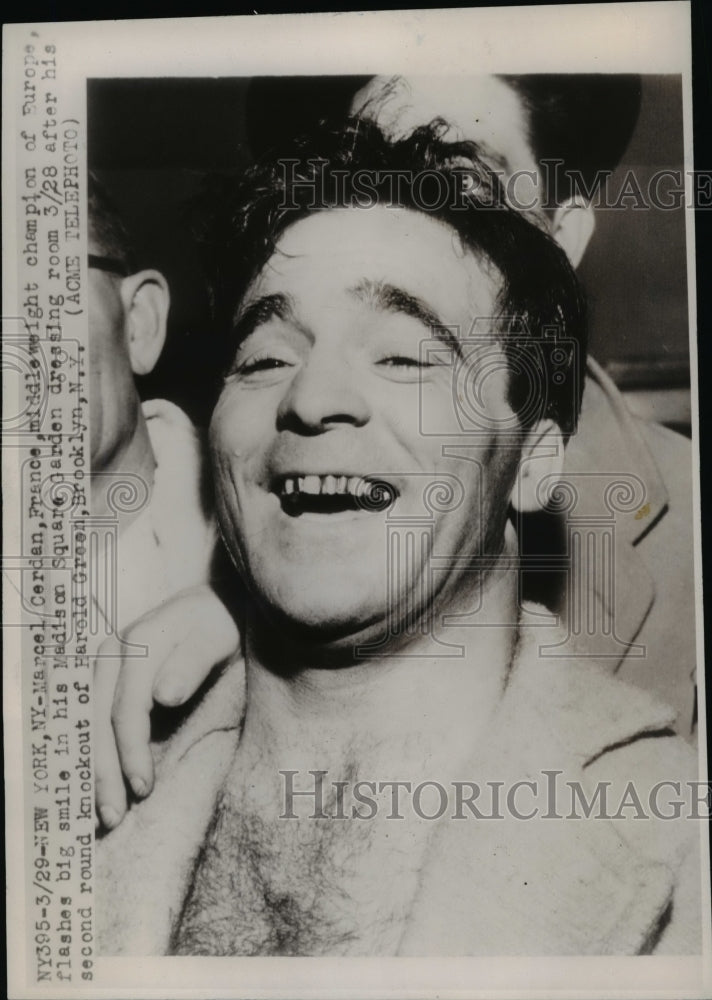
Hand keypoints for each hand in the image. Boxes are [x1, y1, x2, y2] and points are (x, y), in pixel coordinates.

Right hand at [94, 585, 239, 830]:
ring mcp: (103, 663)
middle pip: (98, 719)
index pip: (126, 707)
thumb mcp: (216, 637)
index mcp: (139, 643)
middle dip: (104, 770)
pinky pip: (89, 718)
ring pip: (87, 721)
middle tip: (114, 816)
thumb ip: (192, 663)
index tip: (144, 787)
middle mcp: (112, 652)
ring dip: (92, 767)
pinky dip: (90, 752)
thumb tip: (163, 695)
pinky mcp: (104, 676)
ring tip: (105, 811)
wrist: (212, 604)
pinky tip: (95, 783)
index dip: (131, 750)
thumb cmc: (218, 625)